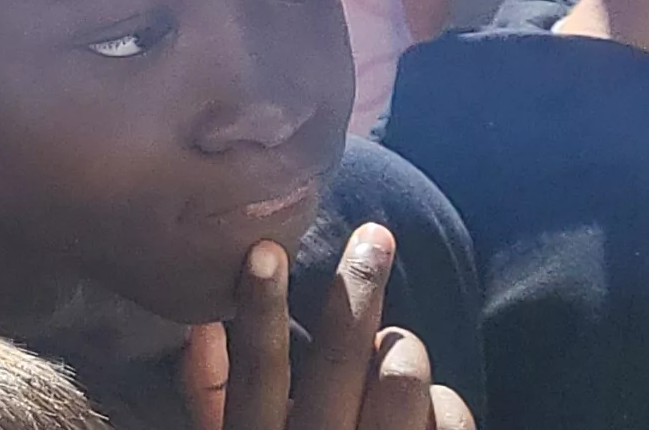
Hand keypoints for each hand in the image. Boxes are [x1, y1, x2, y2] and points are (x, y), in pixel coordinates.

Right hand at [179, 227, 474, 429]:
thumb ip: (210, 397)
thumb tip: (199, 323)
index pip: (257, 374)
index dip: (260, 310)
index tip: (266, 249)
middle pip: (342, 362)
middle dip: (358, 292)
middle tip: (376, 237)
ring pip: (402, 382)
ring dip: (402, 351)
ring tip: (396, 349)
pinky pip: (449, 419)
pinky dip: (443, 403)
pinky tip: (429, 406)